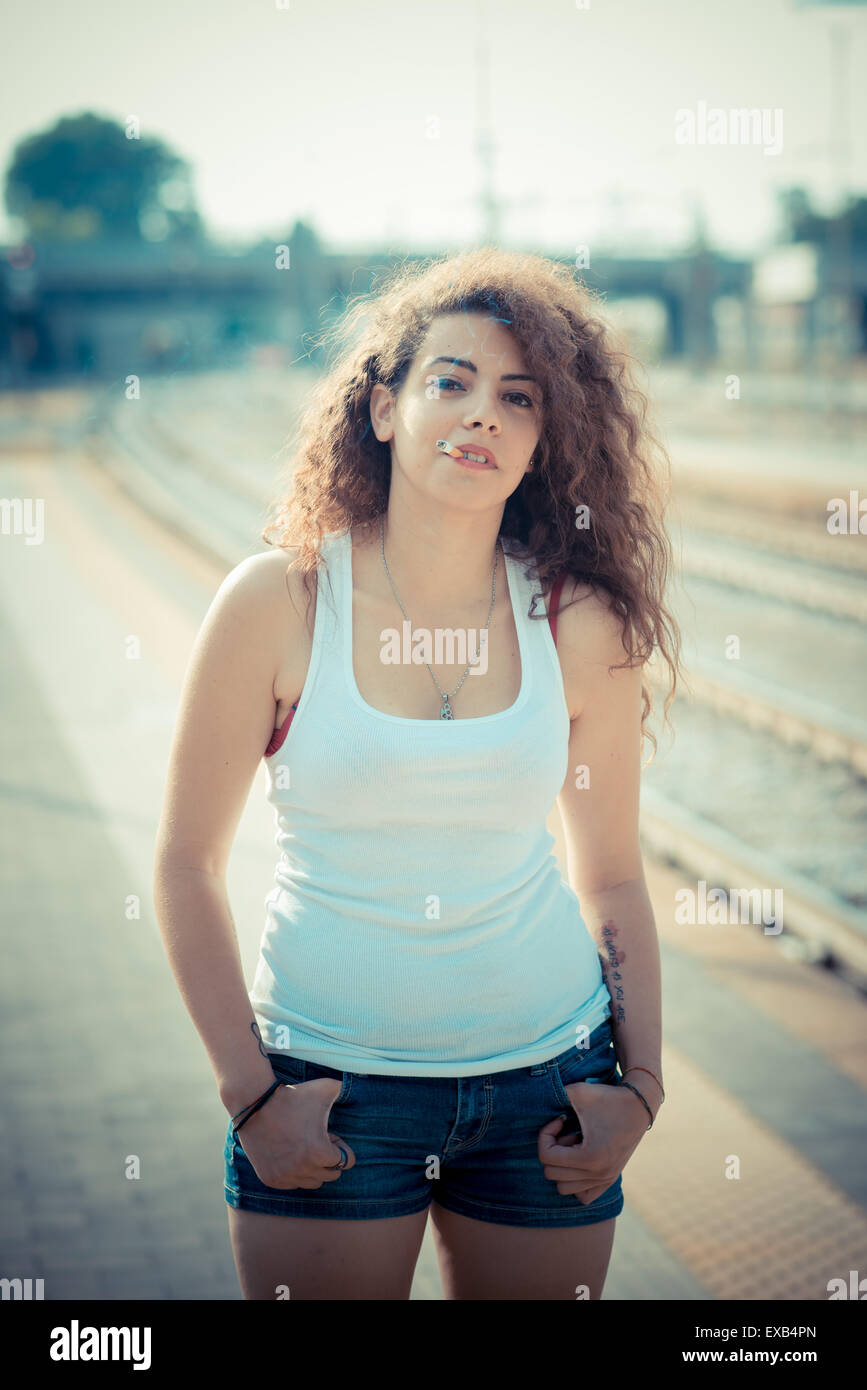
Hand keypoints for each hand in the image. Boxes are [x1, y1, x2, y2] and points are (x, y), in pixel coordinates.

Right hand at [235, 1077, 355, 1189]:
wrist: (255, 1104)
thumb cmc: (293, 1096)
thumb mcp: (324, 1088)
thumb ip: (346, 1088)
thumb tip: (365, 1081)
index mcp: (320, 1153)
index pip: (346, 1162)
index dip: (339, 1147)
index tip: (329, 1135)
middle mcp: (304, 1170)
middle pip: (330, 1175)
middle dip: (328, 1159)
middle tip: (316, 1139)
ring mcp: (286, 1177)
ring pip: (312, 1182)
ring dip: (313, 1168)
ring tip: (303, 1146)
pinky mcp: (271, 1180)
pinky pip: (293, 1184)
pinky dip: (295, 1172)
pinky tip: (288, 1152)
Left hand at [537, 1078, 650, 1202]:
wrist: (640, 1105)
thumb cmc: (607, 1097)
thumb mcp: (577, 1092)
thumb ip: (554, 1096)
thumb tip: (533, 1100)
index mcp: (589, 1157)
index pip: (546, 1157)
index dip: (545, 1135)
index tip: (559, 1120)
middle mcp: (598, 1174)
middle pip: (551, 1174)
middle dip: (554, 1150)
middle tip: (567, 1132)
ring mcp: (605, 1179)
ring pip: (563, 1188)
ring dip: (563, 1167)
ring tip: (575, 1146)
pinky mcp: (610, 1180)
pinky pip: (582, 1196)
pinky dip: (575, 1182)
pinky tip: (580, 1160)